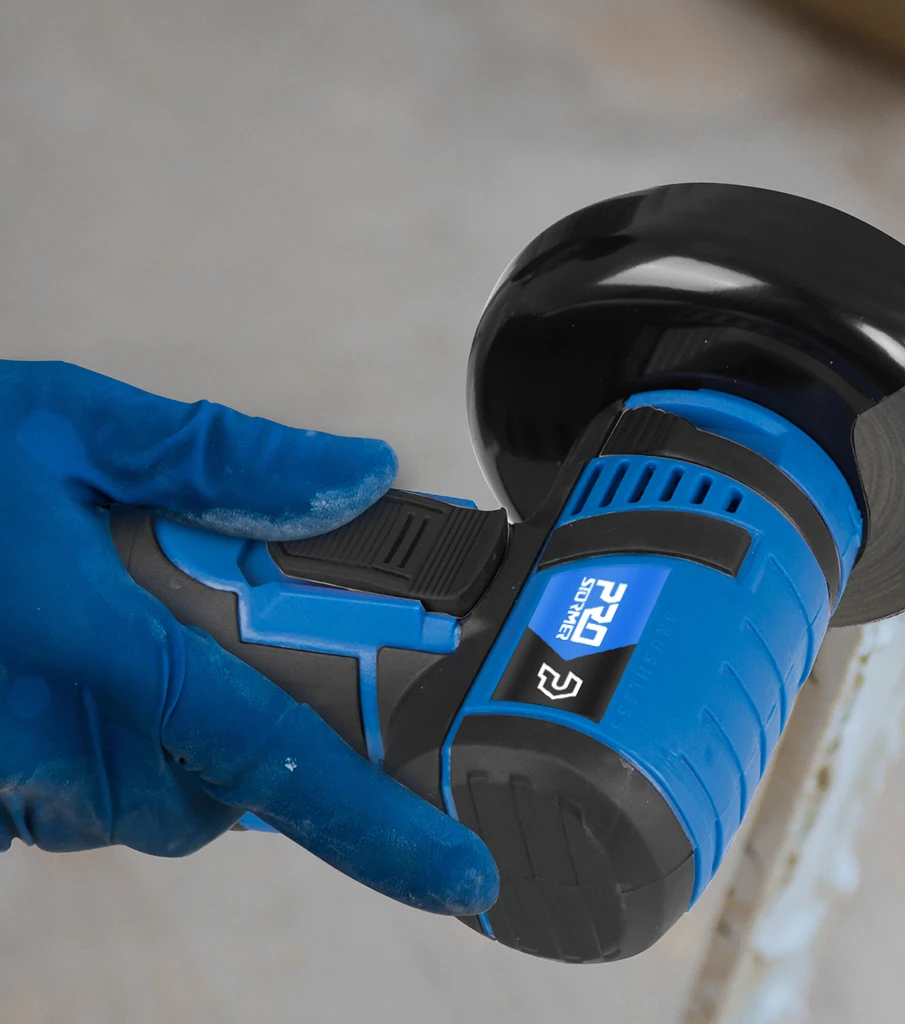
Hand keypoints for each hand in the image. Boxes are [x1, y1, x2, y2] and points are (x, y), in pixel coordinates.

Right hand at [0, 360, 497, 915]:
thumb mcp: (74, 425)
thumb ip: (224, 456)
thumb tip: (361, 477)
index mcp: (99, 638)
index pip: (271, 756)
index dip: (378, 830)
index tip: (460, 878)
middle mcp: (44, 730)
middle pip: (211, 799)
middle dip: (248, 746)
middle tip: (239, 651)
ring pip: (139, 809)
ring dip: (172, 746)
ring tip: (142, 644)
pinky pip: (65, 802)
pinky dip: (101, 752)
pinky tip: (73, 673)